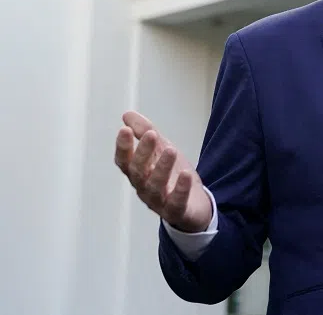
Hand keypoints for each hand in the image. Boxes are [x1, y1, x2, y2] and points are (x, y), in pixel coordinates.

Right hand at [114, 111, 211, 232]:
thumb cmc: (172, 176)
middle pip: (138, 172)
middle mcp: (144, 188)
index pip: (124, 161)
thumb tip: (127, 115)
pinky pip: (176, 203)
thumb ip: (146, 132)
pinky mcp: (177, 211)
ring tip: (171, 150)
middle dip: (143, 153)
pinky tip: (185, 175)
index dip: (123, 147)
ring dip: (162, 168)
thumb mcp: (161, 150)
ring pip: (155, 187)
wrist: (194, 205)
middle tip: (151, 134)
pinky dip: (180, 189)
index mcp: (138, 173)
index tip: (125, 130)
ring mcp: (159, 202)